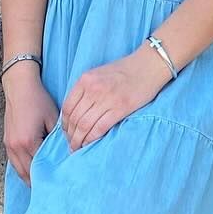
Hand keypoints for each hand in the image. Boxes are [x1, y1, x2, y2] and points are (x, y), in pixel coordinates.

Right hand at [2, 65, 57, 185]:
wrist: (19, 86)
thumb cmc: (38, 100)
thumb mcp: (53, 118)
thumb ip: (58, 138)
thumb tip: (66, 154)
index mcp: (29, 142)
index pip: (41, 168)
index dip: (51, 176)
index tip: (60, 184)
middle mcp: (16, 147)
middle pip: (28, 174)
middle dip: (39, 182)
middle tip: (53, 189)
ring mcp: (9, 145)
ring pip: (19, 171)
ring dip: (30, 178)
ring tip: (43, 184)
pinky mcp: (7, 142)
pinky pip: (14, 163)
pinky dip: (23, 169)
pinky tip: (32, 172)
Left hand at [59, 43, 173, 150]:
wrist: (148, 65)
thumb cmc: (125, 70)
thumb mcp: (99, 74)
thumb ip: (86, 89)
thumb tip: (76, 111)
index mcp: (85, 80)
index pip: (67, 107)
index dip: (64, 123)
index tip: (66, 132)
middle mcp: (92, 89)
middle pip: (74, 118)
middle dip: (70, 135)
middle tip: (71, 144)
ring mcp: (106, 99)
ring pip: (84, 125)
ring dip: (78, 140)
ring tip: (77, 148)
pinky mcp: (120, 108)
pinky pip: (99, 128)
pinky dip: (91, 139)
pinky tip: (89, 144)